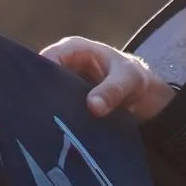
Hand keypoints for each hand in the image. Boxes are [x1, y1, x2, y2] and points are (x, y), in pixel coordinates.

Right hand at [39, 36, 175, 121]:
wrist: (145, 95)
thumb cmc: (135, 77)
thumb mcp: (129, 80)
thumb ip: (113, 91)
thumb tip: (93, 106)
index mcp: (73, 49)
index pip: (45, 60)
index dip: (40, 79)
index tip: (42, 101)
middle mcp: (63, 65)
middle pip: (41, 81)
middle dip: (42, 99)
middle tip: (44, 121)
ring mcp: (63, 85)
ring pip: (47, 99)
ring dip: (50, 114)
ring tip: (50, 131)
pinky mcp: (67, 103)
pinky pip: (56, 111)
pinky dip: (58, 122)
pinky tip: (58, 136)